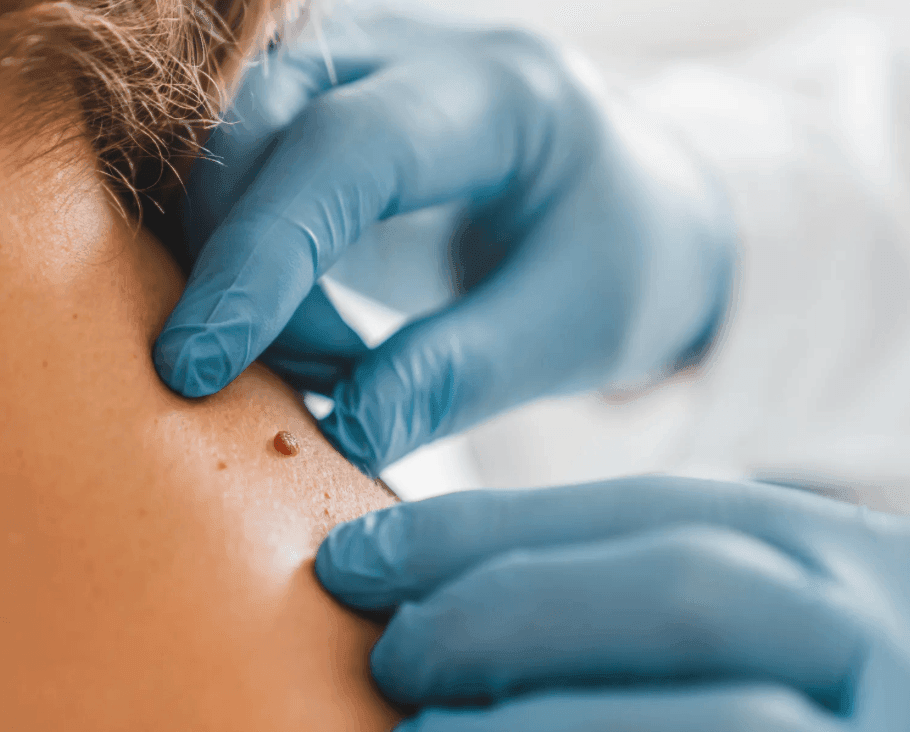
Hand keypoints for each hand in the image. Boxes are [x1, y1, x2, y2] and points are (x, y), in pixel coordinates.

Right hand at [153, 14, 735, 474]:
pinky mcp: (341, 117)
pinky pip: (253, 170)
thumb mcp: (571, 331)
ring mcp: (373, 74)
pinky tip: (310, 327)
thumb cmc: (626, 267)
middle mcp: (422, 54)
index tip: (201, 364)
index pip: (351, 149)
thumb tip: (347, 431)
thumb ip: (460, 375)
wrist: (641, 218)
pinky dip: (254, 258)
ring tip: (327, 361)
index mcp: (502, 97)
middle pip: (262, 120)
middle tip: (308, 378)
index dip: (264, 253)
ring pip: (235, 138)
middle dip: (245, 263)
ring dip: (243, 263)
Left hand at [315, 478, 909, 730]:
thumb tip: (475, 598)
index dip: (485, 531)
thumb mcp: (804, 590)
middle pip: (679, 588)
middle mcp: (863, 632)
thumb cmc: (888, 659)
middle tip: (392, 650)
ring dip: (546, 728)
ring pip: (721, 723)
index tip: (360, 556)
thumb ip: (675, 579)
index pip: (643, 512)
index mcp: (831, 550)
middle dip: (512, 611)